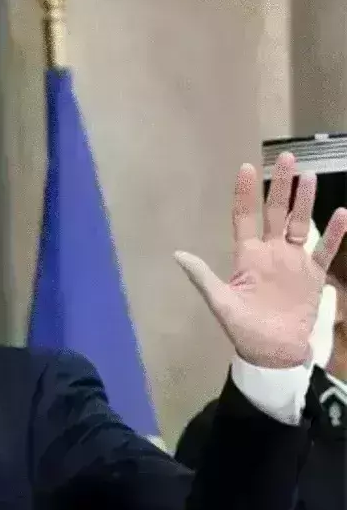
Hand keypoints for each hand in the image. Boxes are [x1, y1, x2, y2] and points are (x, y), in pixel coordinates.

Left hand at [176, 152, 346, 368]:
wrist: (272, 353)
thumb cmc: (243, 329)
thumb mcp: (220, 302)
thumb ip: (202, 276)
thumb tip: (178, 254)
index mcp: (247, 257)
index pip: (245, 217)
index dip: (246, 193)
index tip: (247, 167)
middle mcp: (270, 253)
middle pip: (275, 212)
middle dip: (280, 186)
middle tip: (285, 157)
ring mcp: (293, 262)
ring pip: (300, 224)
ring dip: (304, 201)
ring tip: (308, 176)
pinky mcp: (313, 275)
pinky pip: (325, 249)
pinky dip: (334, 233)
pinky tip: (342, 213)